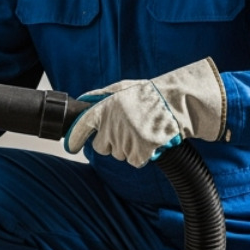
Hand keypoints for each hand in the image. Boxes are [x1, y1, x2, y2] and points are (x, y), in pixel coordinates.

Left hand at [63, 58, 226, 167]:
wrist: (178, 103)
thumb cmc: (152, 95)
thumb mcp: (123, 88)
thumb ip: (101, 96)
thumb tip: (84, 101)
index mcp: (104, 109)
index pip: (81, 128)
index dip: (74, 140)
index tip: (71, 146)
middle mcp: (112, 125)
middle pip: (102, 147)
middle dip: (112, 142)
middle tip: (128, 129)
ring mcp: (125, 140)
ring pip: (119, 155)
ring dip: (130, 147)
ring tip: (143, 130)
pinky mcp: (139, 152)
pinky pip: (134, 161)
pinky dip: (143, 155)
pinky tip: (150, 140)